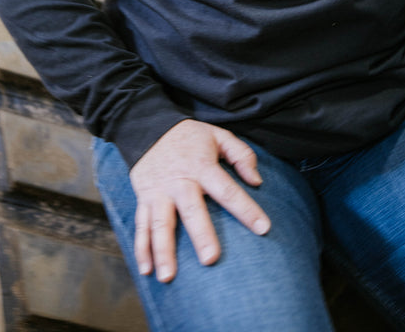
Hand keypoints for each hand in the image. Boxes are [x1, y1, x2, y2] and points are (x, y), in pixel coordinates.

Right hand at [129, 119, 270, 281]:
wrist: (150, 127)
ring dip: (163, 250)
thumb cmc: (191, 137)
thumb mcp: (219, 135)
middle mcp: (179, 181)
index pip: (227, 190)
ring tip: (168, 276)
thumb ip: (241, 154)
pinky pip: (141, 225)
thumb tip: (256, 181)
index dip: (246, 209)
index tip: (263, 228)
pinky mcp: (143, 198)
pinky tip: (146, 269)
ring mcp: (158, 191)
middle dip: (201, 235)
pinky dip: (142, 248)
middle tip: (211, 260)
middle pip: (191, 210)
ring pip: (161, 224)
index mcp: (202, 166)